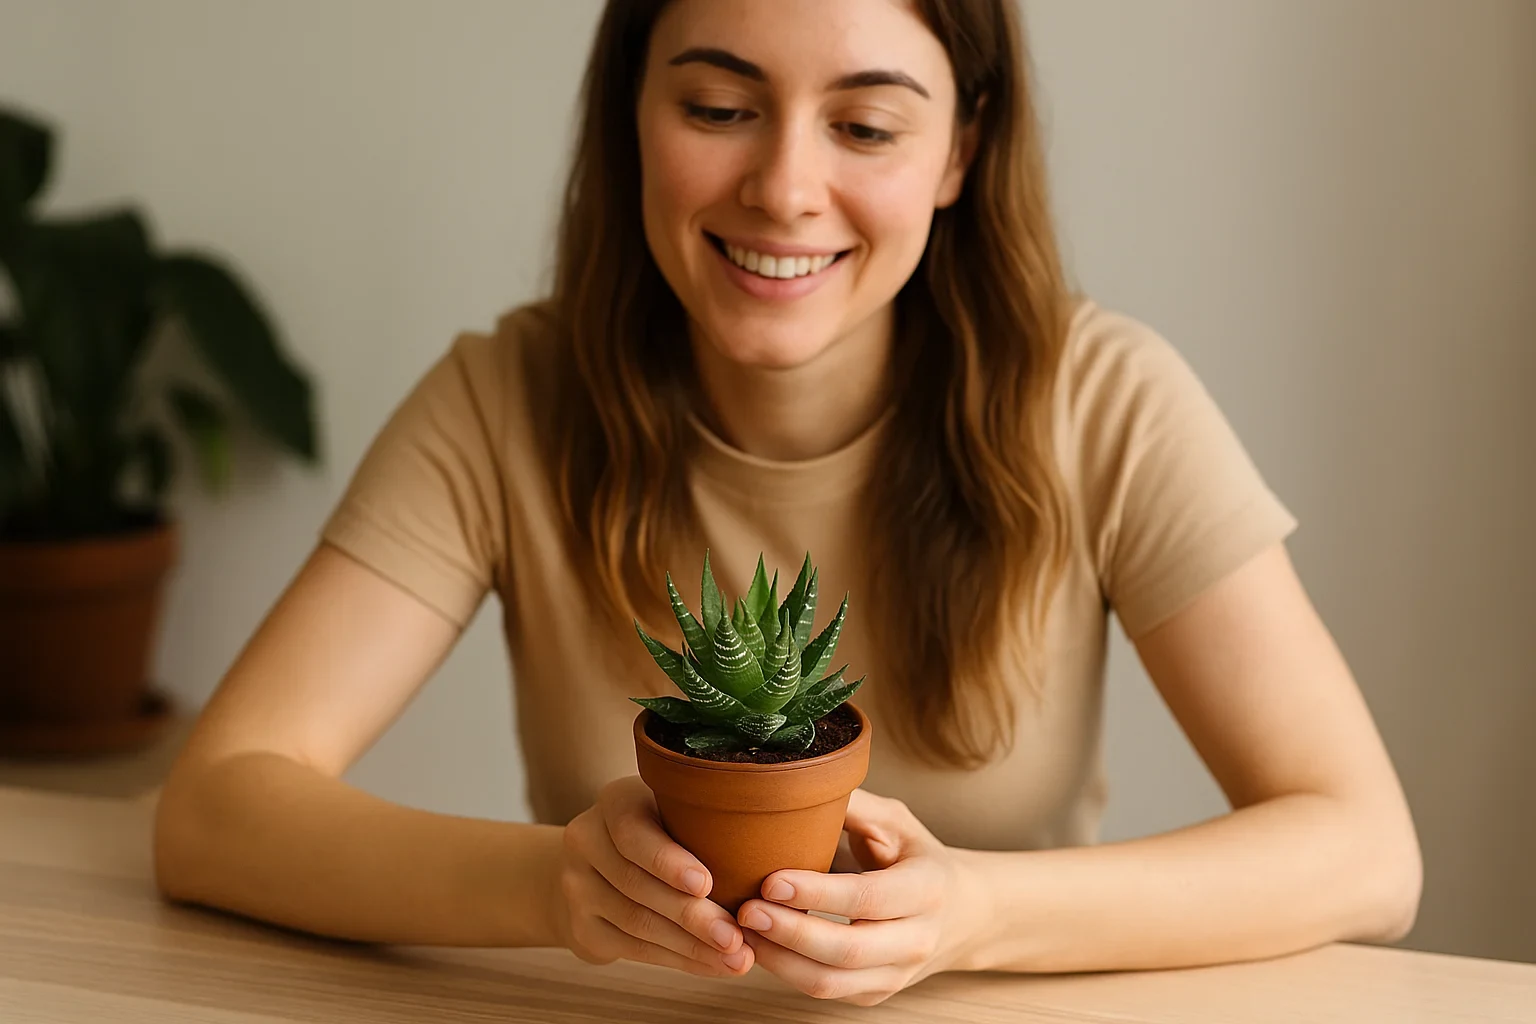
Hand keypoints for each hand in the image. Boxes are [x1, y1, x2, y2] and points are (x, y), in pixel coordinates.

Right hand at [556, 776, 754, 977]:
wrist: (595, 867)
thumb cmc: (661, 832)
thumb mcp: (674, 810)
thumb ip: (706, 822)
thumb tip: (776, 850)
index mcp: (615, 802)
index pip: (632, 832)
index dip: (668, 860)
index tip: (706, 883)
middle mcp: (586, 840)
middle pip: (638, 884)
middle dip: (692, 915)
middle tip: (736, 936)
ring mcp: (577, 886)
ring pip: (637, 922)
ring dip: (690, 946)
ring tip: (734, 957)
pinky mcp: (580, 927)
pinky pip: (633, 948)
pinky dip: (678, 960)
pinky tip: (710, 964)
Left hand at [736, 789, 982, 1005]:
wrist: (962, 914)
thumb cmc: (918, 858)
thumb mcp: (898, 822)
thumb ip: (855, 806)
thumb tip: (803, 783)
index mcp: (927, 889)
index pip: (868, 897)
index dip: (817, 894)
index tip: (771, 880)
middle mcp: (916, 939)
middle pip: (848, 950)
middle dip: (791, 933)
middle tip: (746, 909)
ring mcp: (896, 974)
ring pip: (831, 982)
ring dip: (779, 960)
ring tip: (741, 930)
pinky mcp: (874, 993)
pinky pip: (825, 991)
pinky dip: (786, 972)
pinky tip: (759, 945)